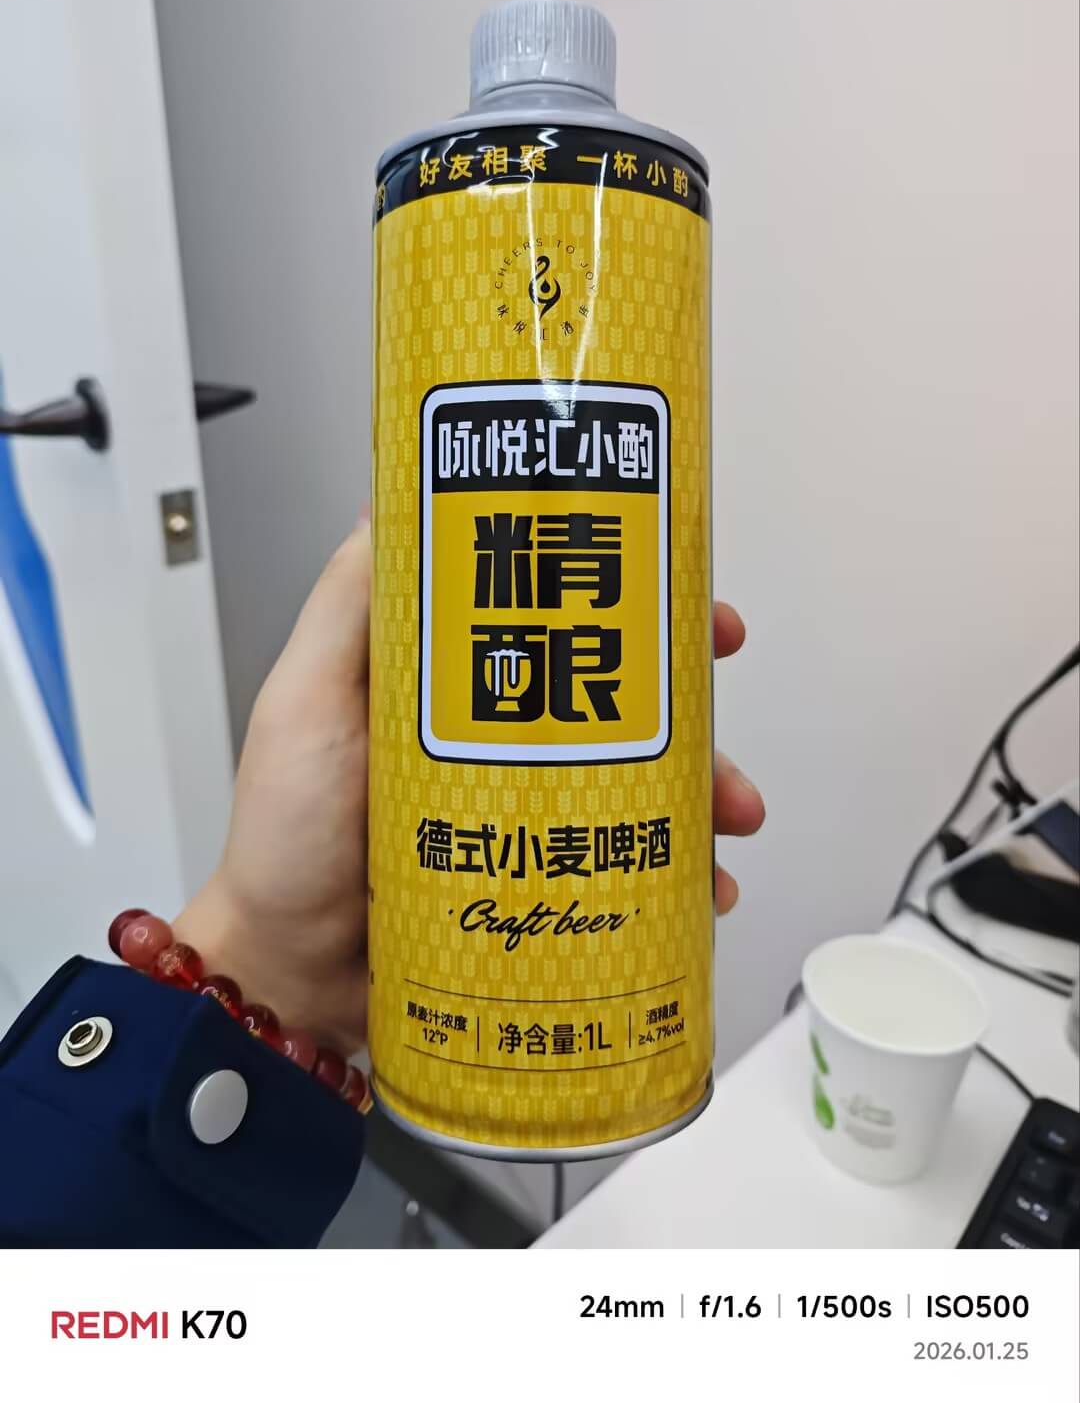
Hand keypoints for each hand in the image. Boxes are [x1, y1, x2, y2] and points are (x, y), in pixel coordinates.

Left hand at [176, 522, 763, 1054]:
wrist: (285, 975)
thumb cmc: (282, 835)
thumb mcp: (304, 699)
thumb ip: (347, 606)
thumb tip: (393, 496)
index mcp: (451, 684)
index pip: (555, 618)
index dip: (626, 599)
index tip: (683, 596)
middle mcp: (496, 740)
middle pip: (614, 701)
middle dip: (688, 704)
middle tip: (719, 707)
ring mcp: (522, 814)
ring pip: (638, 786)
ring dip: (700, 795)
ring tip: (729, 819)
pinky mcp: (536, 881)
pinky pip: (626, 871)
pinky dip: (677, 878)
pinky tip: (702, 890)